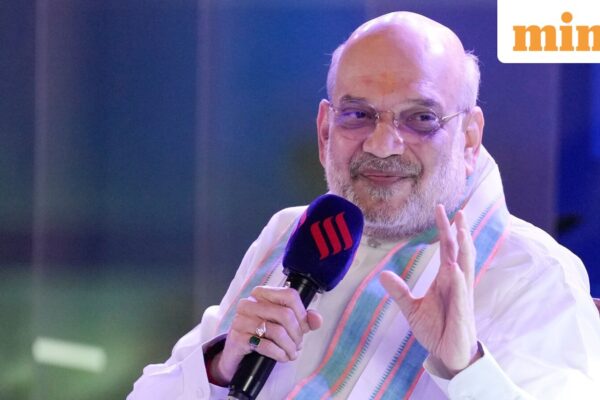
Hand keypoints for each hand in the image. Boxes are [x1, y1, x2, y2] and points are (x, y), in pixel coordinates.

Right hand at [212, 286, 322, 383]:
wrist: (238, 355)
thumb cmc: (263, 335)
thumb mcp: (285, 325)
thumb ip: (304, 319)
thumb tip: (317, 319)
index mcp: (262, 293)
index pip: (290, 295)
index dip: (302, 313)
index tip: (304, 327)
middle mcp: (249, 303)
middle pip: (285, 314)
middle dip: (297, 334)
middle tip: (298, 345)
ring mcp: (241, 320)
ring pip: (277, 331)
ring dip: (289, 347)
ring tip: (291, 353)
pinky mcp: (237, 338)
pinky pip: (266, 345)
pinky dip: (279, 354)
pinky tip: (282, 357)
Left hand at [380, 205, 479, 373]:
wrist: (448, 356)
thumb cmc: (437, 330)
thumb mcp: (413, 308)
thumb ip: (400, 291)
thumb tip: (383, 275)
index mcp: (446, 279)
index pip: (447, 249)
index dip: (445, 229)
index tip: (441, 209)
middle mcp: (457, 283)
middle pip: (460, 252)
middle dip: (459, 231)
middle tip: (457, 210)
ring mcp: (462, 297)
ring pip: (466, 268)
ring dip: (464, 249)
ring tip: (461, 230)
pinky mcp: (462, 314)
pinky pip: (460, 294)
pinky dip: (458, 281)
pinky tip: (454, 269)